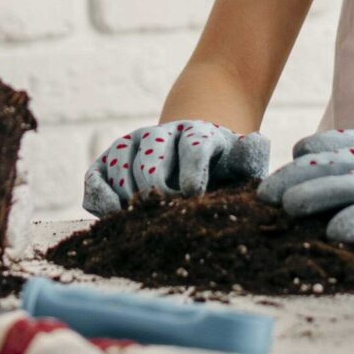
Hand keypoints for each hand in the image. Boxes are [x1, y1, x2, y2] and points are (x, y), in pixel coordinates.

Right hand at [83, 121, 269, 216]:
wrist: (195, 151)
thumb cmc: (222, 169)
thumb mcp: (240, 165)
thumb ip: (247, 158)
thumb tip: (256, 142)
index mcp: (199, 133)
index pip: (193, 147)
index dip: (192, 171)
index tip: (194, 195)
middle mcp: (161, 133)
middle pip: (152, 160)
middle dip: (158, 190)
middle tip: (166, 215)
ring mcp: (133, 143)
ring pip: (122, 164)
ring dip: (130, 195)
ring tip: (142, 219)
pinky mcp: (110, 159)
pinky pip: (96, 173)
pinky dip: (99, 193)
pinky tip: (110, 214)